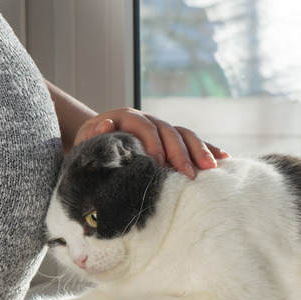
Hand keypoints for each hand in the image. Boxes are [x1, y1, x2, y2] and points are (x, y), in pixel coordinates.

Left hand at [74, 108, 229, 178]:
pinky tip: (222, 159)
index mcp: (123, 118)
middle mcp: (146, 119)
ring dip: (199, 150)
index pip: (141, 126)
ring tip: (210, 168)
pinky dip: (208, 149)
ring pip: (184, 134)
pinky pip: (192, 142)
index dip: (151, 143)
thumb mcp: (85, 143)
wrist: (94, 142)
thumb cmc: (88, 148)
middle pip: (167, 130)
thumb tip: (105, 124)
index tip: (158, 163)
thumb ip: (92, 136)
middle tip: (187, 173)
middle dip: (179, 152)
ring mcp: (160, 127)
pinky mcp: (170, 138)